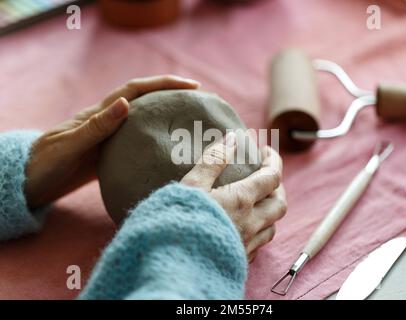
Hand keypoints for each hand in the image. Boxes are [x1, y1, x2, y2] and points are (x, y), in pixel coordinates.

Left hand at [25, 75, 199, 207]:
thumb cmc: (45, 163)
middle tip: (200, 103)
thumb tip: (126, 103)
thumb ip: (96, 127)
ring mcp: (111, 137)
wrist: (29, 181)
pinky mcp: (110, 154)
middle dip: (172, 96)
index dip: (165, 84)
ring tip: (191, 124)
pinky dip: (156, 140)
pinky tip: (168, 150)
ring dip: (167, 117)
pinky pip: (138, 142)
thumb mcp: (69, 146)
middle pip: (146, 101)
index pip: (137, 90)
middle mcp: (109, 121)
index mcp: (100, 114)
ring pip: (145, 121)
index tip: (192, 87)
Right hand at [181, 133, 286, 261]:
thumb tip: (233, 138)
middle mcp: (250, 223)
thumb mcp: (192, 183)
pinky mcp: (239, 260)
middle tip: (266, 176)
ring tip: (258, 202)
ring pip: (272, 227)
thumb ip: (214, 159)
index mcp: (241, 200)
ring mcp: (247, 244)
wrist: (174, 263)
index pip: (272, 176)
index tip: (267, 151)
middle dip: (278, 187)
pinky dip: (259, 232)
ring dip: (270, 211)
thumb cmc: (179, 219)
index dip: (273, 160)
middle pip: (279, 204)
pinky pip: (259, 245)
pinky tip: (246, 228)